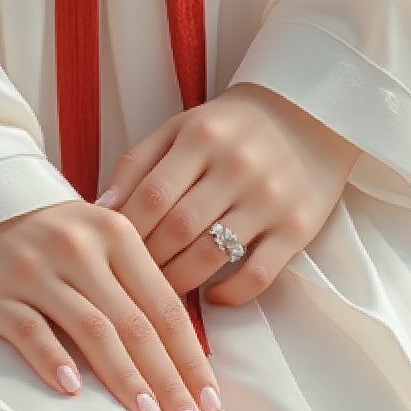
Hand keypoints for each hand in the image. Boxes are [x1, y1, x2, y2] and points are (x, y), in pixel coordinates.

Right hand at [0, 202, 217, 410]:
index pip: (164, 304)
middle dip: (168, 380)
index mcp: (115, 233)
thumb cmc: (45, 233)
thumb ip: (132, 284)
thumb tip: (179, 356)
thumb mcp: (95, 240)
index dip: (190, 357)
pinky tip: (73, 391)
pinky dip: (53, 360)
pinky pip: (29, 330)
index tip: (211, 400)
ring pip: (91, 329)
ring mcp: (34, 267)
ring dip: (124, 377)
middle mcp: (78, 246)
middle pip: (135, 323)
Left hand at [99, 84, 355, 306]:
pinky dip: (230, 294)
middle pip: (177, 230)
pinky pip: (257, 274)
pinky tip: (212, 296)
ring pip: (212, 256)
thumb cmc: (231, 127)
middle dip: (148, 261)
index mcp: (201, 137)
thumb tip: (100, 207)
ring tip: (165, 291)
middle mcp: (237, 166)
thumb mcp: (181, 127)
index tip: (111, 251)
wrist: (309, 114)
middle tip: (133, 277)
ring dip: (180, 282)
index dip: (126, 232)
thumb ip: (137, 162)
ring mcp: (270, 198)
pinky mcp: (298, 227)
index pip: (151, 197)